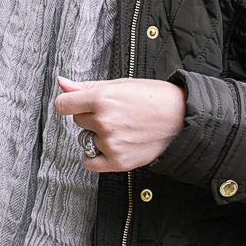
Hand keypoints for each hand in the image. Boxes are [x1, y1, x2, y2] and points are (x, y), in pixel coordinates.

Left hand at [55, 76, 185, 171]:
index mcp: (103, 98)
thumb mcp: (121, 84)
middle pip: (78, 120)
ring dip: (97, 135)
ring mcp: (110, 142)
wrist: (182, 118)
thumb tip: (62, 83)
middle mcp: (104, 121)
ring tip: (121, 128)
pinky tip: (110, 146)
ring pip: (86, 138)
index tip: (78, 104)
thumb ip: (87, 86)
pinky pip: (89, 162)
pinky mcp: (118, 161)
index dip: (71, 102)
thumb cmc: (156, 98)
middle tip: (115, 113)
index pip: (64, 104)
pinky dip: (95, 156)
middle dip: (91, 117)